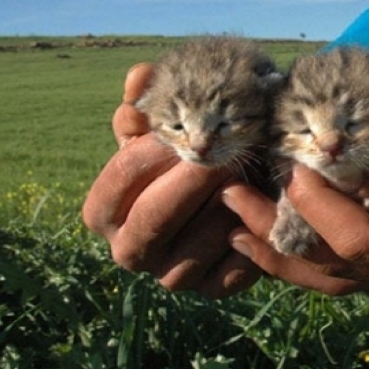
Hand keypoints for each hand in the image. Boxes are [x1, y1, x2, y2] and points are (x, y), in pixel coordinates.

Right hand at [81, 63, 261, 297]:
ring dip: (220, 213)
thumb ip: (154, 103)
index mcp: (106, 211)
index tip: (183, 133)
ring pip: (189, 253)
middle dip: (188, 186)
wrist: (246, 185)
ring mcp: (171, 276)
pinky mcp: (211, 290)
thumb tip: (140, 78)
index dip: (150, 154)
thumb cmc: (196, 150)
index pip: (118, 181)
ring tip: (246, 180)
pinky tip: (261, 212)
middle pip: (149, 222)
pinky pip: (227, 274)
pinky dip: (247, 243)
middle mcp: (130, 250)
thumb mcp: (174, 124)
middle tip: (223, 157)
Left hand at [222, 164, 368, 295]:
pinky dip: (301, 248)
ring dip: (277, 249)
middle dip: (276, 235)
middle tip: (232, 195)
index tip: (296, 167)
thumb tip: (332, 168)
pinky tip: (267, 231)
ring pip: (326, 274)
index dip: (321, 208)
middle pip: (329, 268)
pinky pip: (338, 263)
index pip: (359, 243)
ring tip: (233, 221)